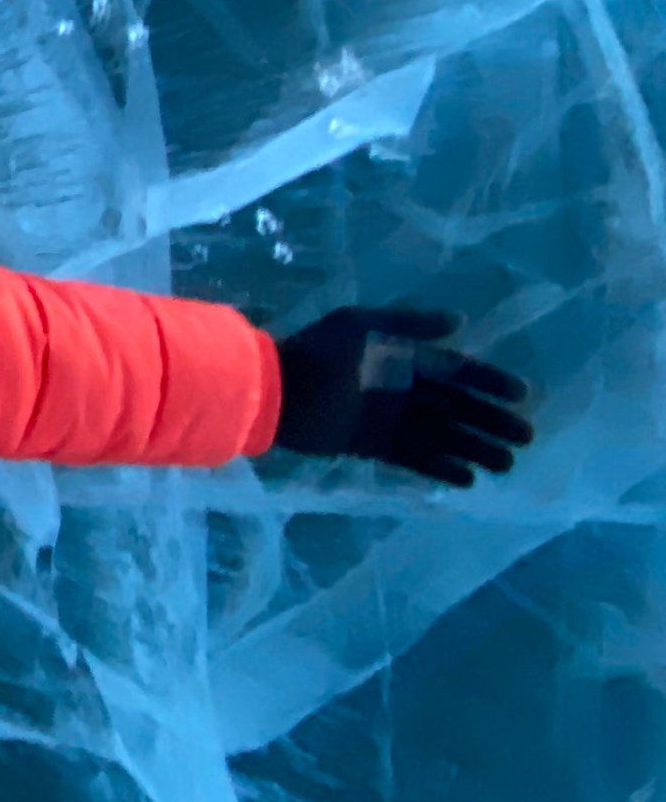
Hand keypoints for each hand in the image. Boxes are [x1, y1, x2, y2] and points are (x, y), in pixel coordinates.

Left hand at [271, 307, 532, 486]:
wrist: (274, 392)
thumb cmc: (319, 354)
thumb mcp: (362, 326)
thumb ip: (409, 323)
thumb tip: (459, 321)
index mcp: (400, 356)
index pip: (455, 370)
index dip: (488, 381)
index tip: (522, 395)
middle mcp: (400, 388)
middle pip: (456, 407)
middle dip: (491, 421)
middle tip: (527, 438)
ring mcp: (387, 418)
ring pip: (442, 435)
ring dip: (474, 448)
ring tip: (507, 464)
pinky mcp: (371, 445)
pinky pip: (413, 457)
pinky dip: (440, 467)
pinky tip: (467, 479)